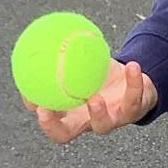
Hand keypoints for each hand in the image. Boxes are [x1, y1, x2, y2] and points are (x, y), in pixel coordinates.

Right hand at [28, 58, 157, 142]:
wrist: (135, 79)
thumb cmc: (101, 72)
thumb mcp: (83, 62)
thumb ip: (66, 53)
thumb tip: (44, 33)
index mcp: (71, 113)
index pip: (48, 121)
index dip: (38, 117)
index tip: (32, 102)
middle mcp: (86, 122)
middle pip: (64, 134)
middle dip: (53, 126)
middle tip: (45, 109)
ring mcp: (110, 120)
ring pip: (102, 125)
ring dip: (96, 112)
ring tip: (93, 98)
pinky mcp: (132, 112)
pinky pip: (133, 98)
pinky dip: (133, 82)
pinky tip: (132, 65)